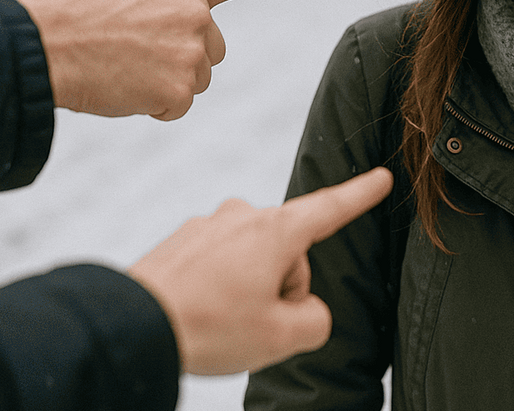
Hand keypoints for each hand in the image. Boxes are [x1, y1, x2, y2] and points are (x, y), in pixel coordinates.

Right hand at [18, 0, 317, 119]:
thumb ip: (173, 14)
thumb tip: (195, 49)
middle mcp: (197, 14)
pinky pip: (178, 107)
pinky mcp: (181, 88)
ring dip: (165, 82)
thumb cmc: (81, 23)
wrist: (45, 46)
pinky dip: (154, 106)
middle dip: (182, 58)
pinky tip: (125, 89)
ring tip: (124, 67)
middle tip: (135, 52)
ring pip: (195, 80)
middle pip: (213, 51)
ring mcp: (192, 51)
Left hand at [128, 167, 393, 375]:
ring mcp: (210, 227)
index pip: (331, 208)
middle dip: (282, 289)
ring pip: (254, 262)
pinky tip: (201, 313)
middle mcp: (244, 218)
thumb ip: (316, 320)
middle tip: (252, 323)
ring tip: (220, 322)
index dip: (361, 195)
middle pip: (289, 255)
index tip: (382, 177)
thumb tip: (304, 310)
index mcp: (276, 232)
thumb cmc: (209, 327)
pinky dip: (219, 291)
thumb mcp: (283, 336)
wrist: (131, 326)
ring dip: (250, 291)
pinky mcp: (184, 242)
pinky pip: (221, 266)